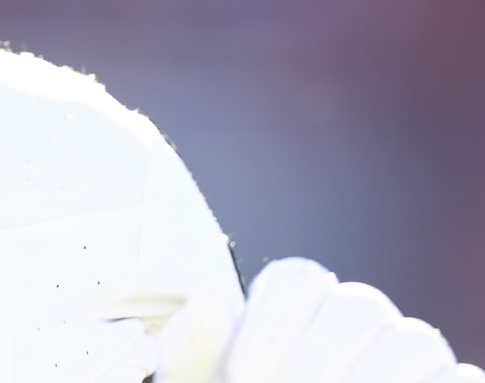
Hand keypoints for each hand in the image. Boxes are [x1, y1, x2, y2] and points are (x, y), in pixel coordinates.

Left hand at [158, 258, 481, 382]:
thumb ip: (194, 349)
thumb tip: (211, 295)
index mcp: (297, 310)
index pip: (299, 279)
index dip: (273, 319)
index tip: (242, 372)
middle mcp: (359, 326)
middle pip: (359, 305)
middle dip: (319, 354)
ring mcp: (408, 364)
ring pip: (417, 340)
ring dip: (377, 375)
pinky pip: (461, 382)